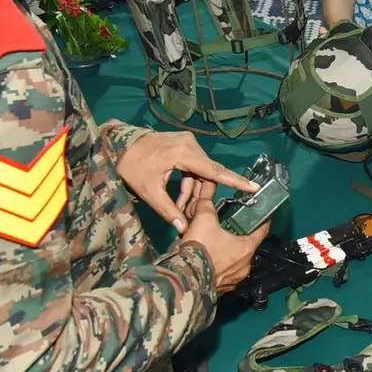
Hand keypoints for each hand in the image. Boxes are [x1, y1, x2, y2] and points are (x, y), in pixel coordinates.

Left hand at [116, 132, 257, 231]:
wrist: (117, 145)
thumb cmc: (132, 166)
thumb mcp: (149, 191)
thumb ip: (169, 210)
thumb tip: (184, 229)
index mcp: (183, 154)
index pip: (214, 170)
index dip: (235, 181)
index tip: (254, 187)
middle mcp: (190, 144)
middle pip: (207, 173)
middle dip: (201, 195)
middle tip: (192, 214)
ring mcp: (187, 142)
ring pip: (200, 171)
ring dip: (193, 190)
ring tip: (180, 208)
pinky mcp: (183, 144)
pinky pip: (193, 165)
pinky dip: (189, 181)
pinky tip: (179, 196)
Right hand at [180, 198, 271, 293]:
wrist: (185, 279)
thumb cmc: (200, 250)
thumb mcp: (203, 220)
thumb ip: (207, 206)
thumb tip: (205, 199)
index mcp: (246, 248)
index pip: (262, 231)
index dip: (263, 221)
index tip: (264, 216)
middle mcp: (244, 265)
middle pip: (246, 246)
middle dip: (238, 238)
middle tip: (228, 229)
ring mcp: (234, 279)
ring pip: (235, 262)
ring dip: (227, 254)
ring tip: (214, 245)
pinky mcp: (222, 289)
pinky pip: (224, 274)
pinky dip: (219, 267)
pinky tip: (208, 261)